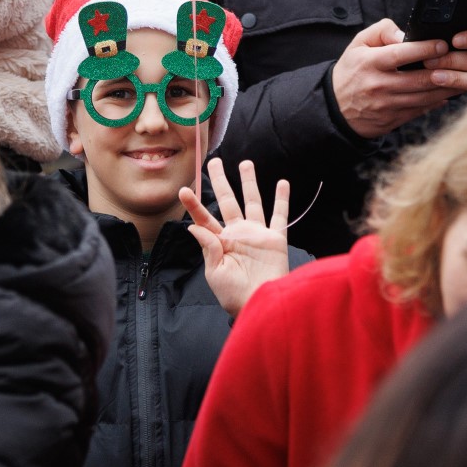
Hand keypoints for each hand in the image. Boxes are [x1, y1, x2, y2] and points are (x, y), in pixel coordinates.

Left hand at [180, 158, 290, 317]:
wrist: (259, 304)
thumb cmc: (234, 294)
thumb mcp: (215, 273)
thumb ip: (208, 247)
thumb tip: (193, 226)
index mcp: (219, 242)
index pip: (204, 218)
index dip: (194, 204)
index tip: (184, 189)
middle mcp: (237, 234)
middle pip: (228, 201)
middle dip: (221, 181)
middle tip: (213, 162)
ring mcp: (256, 234)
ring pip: (253, 201)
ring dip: (249, 182)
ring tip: (245, 163)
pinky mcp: (275, 239)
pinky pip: (280, 215)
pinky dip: (282, 199)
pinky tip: (282, 183)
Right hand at [330, 18, 465, 138]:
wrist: (335, 108)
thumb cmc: (352, 71)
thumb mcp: (358, 44)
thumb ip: (382, 31)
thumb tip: (406, 34)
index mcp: (370, 63)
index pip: (400, 55)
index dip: (424, 49)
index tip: (443, 43)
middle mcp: (378, 85)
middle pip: (418, 79)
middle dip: (443, 70)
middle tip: (461, 61)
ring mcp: (386, 105)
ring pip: (424, 97)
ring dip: (446, 88)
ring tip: (462, 76)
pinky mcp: (392, 120)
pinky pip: (420, 111)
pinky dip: (436, 103)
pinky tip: (447, 93)